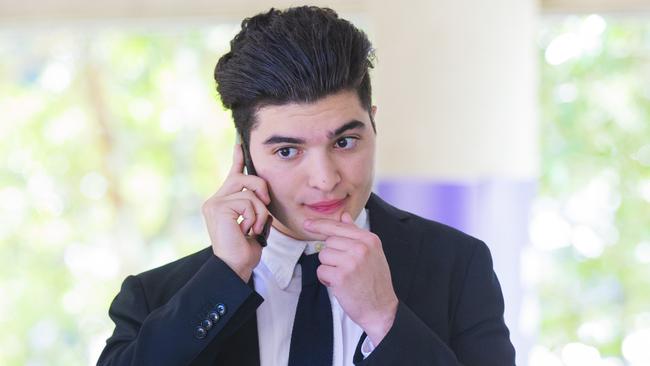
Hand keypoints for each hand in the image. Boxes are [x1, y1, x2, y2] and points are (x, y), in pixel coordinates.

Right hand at [201, 143, 271, 281]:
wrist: (236, 267)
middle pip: (242, 177)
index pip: (231, 175)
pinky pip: (248, 202)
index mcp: (222, 202)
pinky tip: (247, 230)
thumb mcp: (255, 222)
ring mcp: (214, 204)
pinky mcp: (217, 208)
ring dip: (260, 211)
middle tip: (267, 204)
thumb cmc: (246, 250)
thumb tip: (264, 194)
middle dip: (260, 186)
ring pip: (249, 191)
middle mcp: (214, 201)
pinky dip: (255, 216)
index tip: (239, 143)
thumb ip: (256, 205)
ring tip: (253, 227)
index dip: (237, 158)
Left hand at [304, 212, 398, 345]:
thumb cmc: (375, 281)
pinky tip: (340, 285)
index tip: (307, 224)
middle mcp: (361, 247)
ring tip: (344, 277)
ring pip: (323, 256)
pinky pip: (321, 271)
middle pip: (329, 242)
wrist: (381, 309)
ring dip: (329, 268)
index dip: (320, 225)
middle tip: (346, 269)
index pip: (338, 226)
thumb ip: (356, 233)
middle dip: (332, 255)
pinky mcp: (341, 276)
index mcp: (369, 239)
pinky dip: (326, 279)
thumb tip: (344, 216)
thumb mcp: (372, 253)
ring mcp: (351, 261)